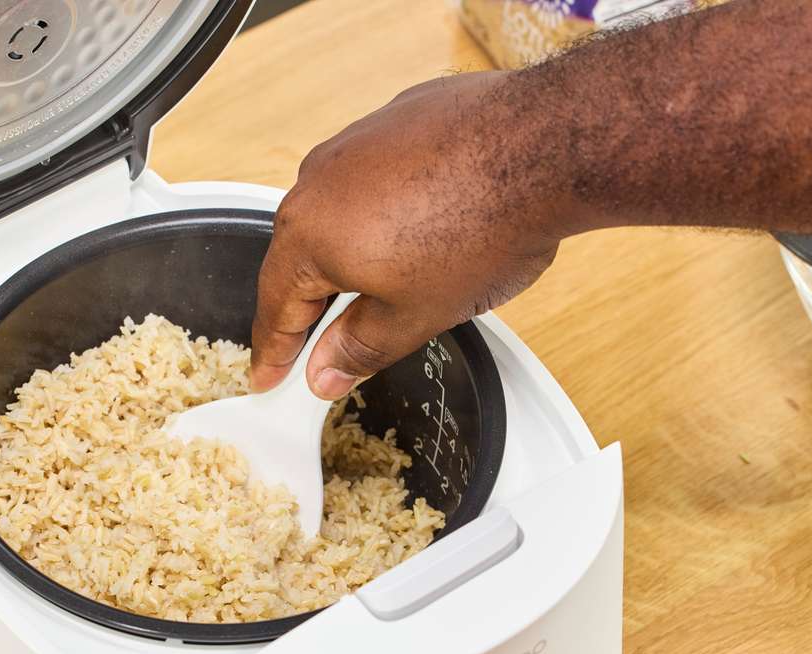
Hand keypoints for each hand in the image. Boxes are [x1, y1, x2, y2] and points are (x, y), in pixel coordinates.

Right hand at [250, 71, 570, 397]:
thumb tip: (326, 370)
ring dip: (349, 253)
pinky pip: (374, 177)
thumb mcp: (414, 316)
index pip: (276, 307)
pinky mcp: (397, 120)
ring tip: (375, 288)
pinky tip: (417, 230)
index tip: (268, 375)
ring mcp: (357, 142)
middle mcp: (319, 178)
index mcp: (308, 234)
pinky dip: (383, 210)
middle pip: (301, 255)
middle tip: (314, 343)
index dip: (273, 351)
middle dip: (310, 303)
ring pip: (337, 212)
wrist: (543, 146)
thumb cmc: (481, 226)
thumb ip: (359, 348)